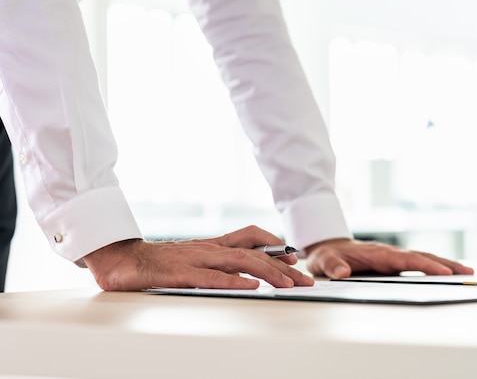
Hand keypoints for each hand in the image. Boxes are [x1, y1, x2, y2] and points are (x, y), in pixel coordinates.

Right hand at [83, 225, 314, 290]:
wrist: (122, 259)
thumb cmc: (158, 263)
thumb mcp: (193, 260)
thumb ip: (216, 264)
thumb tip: (243, 275)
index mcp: (213, 245)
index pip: (251, 237)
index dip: (276, 245)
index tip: (295, 258)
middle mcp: (210, 249)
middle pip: (254, 252)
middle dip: (283, 266)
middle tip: (305, 280)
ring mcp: (197, 259)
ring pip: (239, 262)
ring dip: (267, 273)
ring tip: (288, 284)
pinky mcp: (182, 273)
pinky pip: (211, 277)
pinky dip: (233, 282)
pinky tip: (250, 287)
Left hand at [305, 238, 473, 278]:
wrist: (326, 247)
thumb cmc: (326, 254)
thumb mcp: (323, 260)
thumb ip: (332, 265)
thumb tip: (343, 272)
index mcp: (376, 253)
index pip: (404, 260)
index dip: (424, 266)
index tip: (442, 272)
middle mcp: (389, 253)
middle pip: (421, 256)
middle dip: (444, 264)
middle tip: (467, 272)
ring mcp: (393, 256)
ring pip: (422, 258)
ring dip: (444, 264)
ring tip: (466, 271)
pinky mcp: (394, 262)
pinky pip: (417, 263)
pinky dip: (434, 266)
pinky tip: (449, 272)